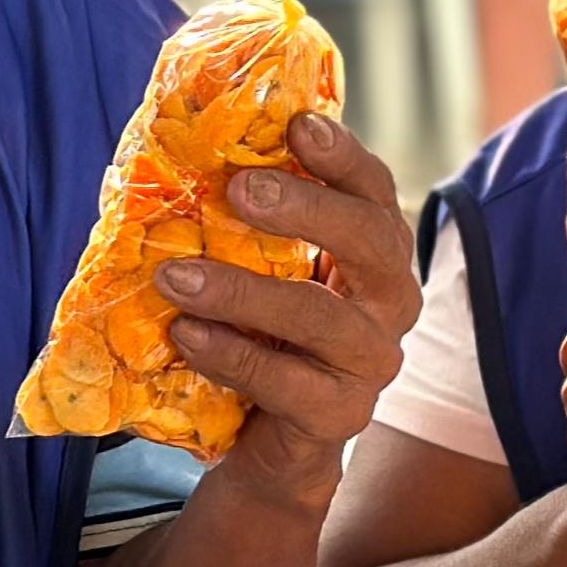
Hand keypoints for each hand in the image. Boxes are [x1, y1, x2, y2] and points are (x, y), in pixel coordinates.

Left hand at [154, 111, 420, 513]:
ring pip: (319, 317)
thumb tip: (183, 148)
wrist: (268, 441)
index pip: (375, 191)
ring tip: (175, 277)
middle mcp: (391, 301)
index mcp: (377, 253)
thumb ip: (249, 222)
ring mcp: (372, 362)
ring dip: (242, 293)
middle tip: (240, 190)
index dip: (342, 156)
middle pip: (370, 241)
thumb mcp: (265, 272)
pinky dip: (231, 355)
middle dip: (306, 209)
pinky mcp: (341, 416)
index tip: (298, 125)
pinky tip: (187, 335)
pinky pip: (286, 382)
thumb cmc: (264, 335)